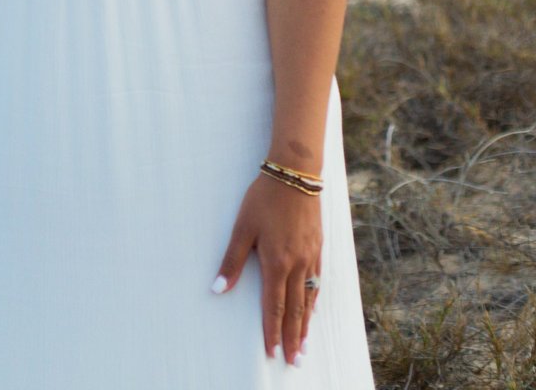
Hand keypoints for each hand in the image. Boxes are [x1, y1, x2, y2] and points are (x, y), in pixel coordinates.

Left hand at [212, 174, 322, 364]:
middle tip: (294, 361)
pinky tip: (312, 309)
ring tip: (305, 345)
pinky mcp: (318, 248)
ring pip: (309, 298)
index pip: (274, 307)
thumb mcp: (242, 228)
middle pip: (295, 310)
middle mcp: (297, 265)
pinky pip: (317, 282)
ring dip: (306, 324)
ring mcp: (311, 257)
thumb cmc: (263, 199)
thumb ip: (231, 261)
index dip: (272, 331)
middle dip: (293, 338)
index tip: (272, 352)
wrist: (295, 175)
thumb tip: (218, 289)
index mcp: (276, 262)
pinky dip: (314, 301)